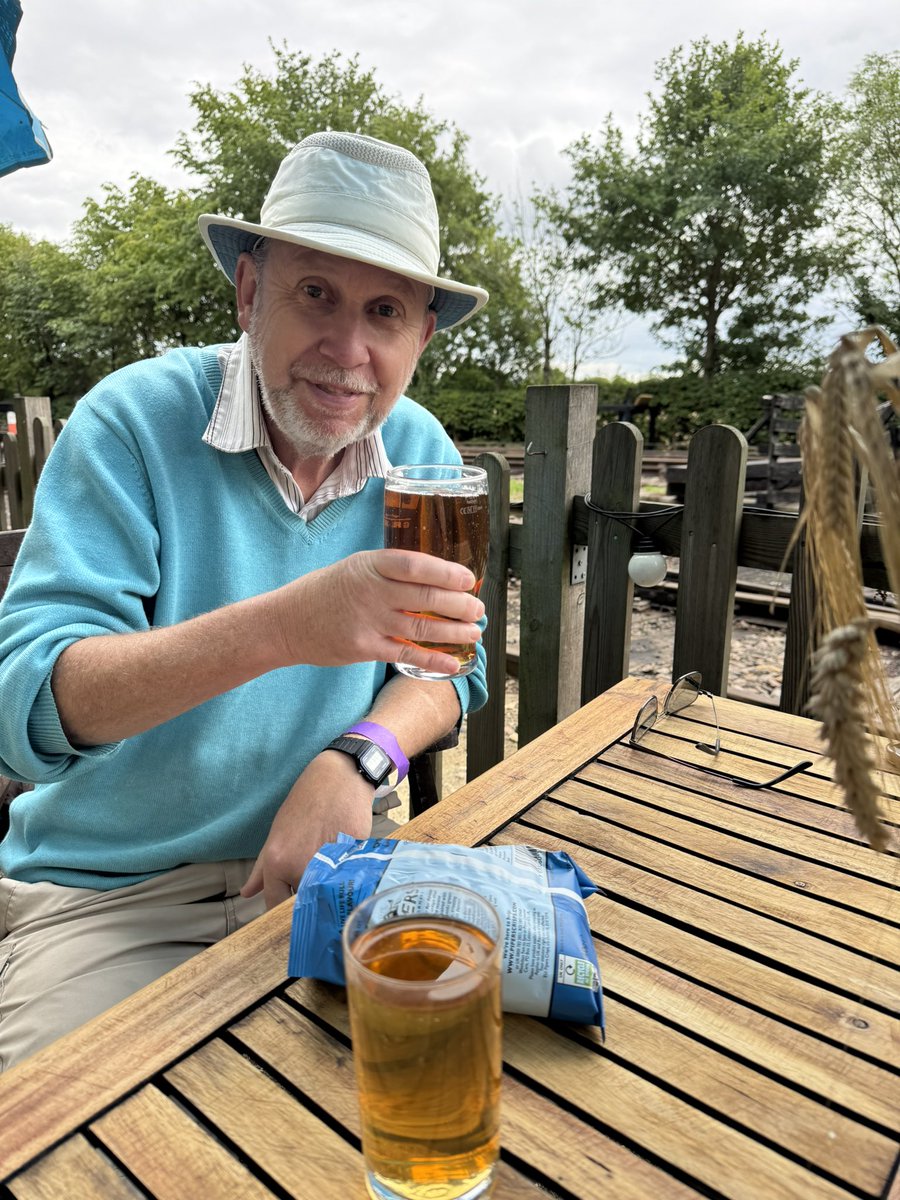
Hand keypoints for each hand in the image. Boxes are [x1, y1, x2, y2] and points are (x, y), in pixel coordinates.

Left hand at [240, 751, 374, 909]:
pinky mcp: (353, 857)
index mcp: (278, 863)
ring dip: (328, 888)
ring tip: (331, 868)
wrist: (336, 779)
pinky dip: (348, 875)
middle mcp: (301, 867)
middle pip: (304, 902)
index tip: (288, 913)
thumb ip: (261, 869)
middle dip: (308, 898)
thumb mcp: (276, 834)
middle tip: (313, 884)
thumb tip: (247, 893)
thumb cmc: (304, 804)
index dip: (282, 912)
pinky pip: (349, 879)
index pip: (276, 906)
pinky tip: (347, 858)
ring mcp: (328, 864)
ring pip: (328, 894)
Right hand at [270, 549, 484, 675]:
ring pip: (422, 626)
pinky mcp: (364, 647)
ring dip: (454, 632)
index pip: (415, 564)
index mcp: (370, 565)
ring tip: (474, 633)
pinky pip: (406, 654)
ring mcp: (368, 620)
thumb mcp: (355, 567)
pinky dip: (433, 659)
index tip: (468, 579)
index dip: (446, 572)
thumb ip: (389, 572)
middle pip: (425, 596)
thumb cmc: (326, 592)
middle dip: (459, 605)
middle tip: (479, 609)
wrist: (286, 622)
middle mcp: (371, 590)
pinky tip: (453, 663)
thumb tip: (436, 579)